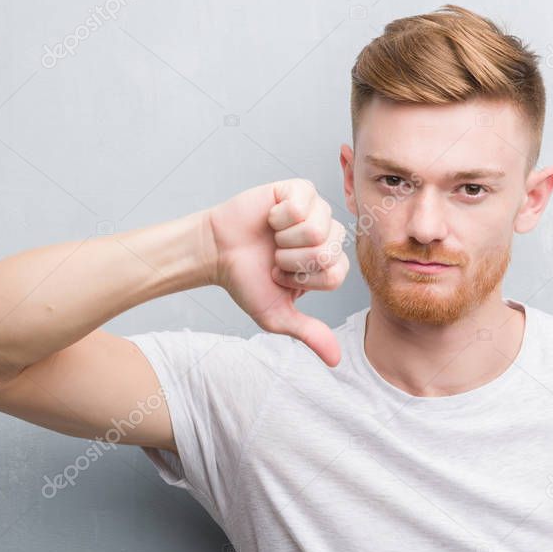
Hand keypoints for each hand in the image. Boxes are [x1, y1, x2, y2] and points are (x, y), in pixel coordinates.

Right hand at [207, 178, 349, 366]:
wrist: (216, 252)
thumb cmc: (246, 280)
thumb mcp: (276, 314)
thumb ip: (309, 333)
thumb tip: (336, 362)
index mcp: (329, 263)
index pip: (336, 274)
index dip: (302, 280)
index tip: (281, 276)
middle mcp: (328, 235)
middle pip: (329, 252)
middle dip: (292, 261)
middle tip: (275, 257)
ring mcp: (315, 210)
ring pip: (317, 228)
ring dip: (284, 239)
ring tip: (272, 238)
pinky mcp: (298, 190)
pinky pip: (302, 204)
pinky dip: (279, 216)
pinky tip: (270, 219)